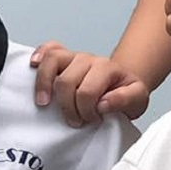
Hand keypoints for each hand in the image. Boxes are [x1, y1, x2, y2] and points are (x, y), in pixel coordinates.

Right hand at [31, 43, 150, 125]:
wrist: (123, 85)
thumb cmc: (126, 94)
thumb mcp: (138, 101)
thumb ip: (125, 101)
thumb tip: (103, 104)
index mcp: (108, 69)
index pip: (87, 92)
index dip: (87, 112)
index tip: (93, 121)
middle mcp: (89, 60)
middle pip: (66, 81)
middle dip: (68, 107)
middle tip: (76, 120)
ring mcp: (74, 57)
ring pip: (52, 61)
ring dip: (44, 85)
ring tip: (45, 104)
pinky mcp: (64, 58)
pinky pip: (48, 48)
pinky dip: (38, 55)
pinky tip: (32, 66)